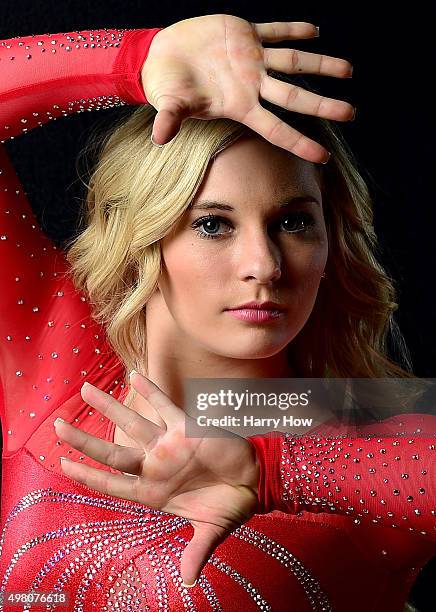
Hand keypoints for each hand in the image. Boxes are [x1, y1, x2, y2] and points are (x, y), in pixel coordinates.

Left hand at [53, 371, 259, 585]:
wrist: (254, 481)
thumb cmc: (230, 505)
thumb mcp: (210, 531)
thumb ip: (196, 552)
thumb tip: (188, 584)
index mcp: (153, 492)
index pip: (112, 484)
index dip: (87, 476)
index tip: (62, 464)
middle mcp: (154, 466)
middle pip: (112, 452)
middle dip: (84, 441)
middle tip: (56, 427)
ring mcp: (168, 445)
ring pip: (132, 423)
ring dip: (108, 407)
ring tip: (85, 389)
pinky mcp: (187, 429)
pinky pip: (165, 406)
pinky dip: (150, 392)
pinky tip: (133, 376)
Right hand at [141, 14, 353, 162]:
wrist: (162, 57)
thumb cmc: (166, 86)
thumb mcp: (169, 102)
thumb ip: (170, 118)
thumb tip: (159, 138)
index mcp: (240, 106)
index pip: (276, 129)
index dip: (300, 142)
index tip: (324, 157)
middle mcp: (253, 85)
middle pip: (295, 97)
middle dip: (323, 105)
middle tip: (351, 113)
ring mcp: (252, 60)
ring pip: (294, 63)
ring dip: (321, 65)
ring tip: (348, 70)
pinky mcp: (245, 34)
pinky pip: (275, 31)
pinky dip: (293, 29)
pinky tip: (315, 30)